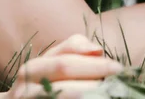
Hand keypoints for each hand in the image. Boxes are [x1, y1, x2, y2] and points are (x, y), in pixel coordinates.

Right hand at [7, 35, 123, 98]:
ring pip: (63, 98)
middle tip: (119, 83)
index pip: (65, 62)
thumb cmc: (42, 83)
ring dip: (91, 96)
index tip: (118, 67)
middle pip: (65, 84)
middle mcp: (25, 89)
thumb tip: (97, 49)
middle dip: (95, 82)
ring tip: (111, 93)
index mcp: (32, 69)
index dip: (94, 64)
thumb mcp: (52, 62)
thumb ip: (73, 49)